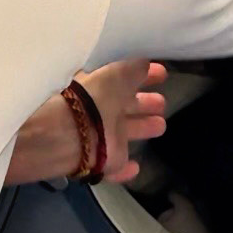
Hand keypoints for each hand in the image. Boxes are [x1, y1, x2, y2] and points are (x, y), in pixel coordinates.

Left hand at [5, 59, 167, 186]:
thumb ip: (133, 68)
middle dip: (145, 103)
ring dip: (142, 128)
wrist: (70, 134)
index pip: (124, 80)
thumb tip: (145, 63)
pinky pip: (117, 167)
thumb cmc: (94, 98)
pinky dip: (126, 169)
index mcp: (101, 87)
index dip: (143, 76)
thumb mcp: (117, 73)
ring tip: (160, 125)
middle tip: (161, 102)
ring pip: (125, 134)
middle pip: (126, 107)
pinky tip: (136, 167)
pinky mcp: (104, 164)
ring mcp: (102, 140)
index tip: (161, 73)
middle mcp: (101, 112)